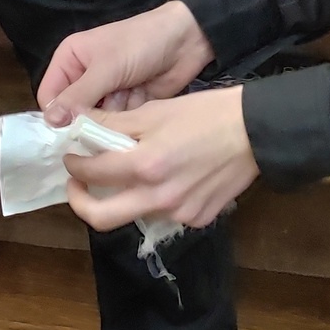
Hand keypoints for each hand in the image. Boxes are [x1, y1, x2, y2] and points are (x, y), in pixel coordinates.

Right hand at [38, 1, 213, 123]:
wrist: (186, 41)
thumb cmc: (140, 44)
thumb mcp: (106, 68)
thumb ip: (78, 96)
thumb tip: (50, 122)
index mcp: (70, 60)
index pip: (50, 95)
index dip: (54, 117)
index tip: (63, 140)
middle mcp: (84, 77)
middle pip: (71, 112)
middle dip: (80, 127)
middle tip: (90, 143)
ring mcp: (107, 92)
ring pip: (94, 122)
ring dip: (104, 128)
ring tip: (116, 135)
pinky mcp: (127, 104)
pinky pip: (116, 124)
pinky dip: (122, 128)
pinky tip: (131, 133)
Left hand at [64, 88, 258, 232]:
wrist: (257, 132)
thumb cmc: (206, 113)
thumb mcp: (156, 110)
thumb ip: (114, 123)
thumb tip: (79, 124)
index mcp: (146, 165)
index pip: (92, 175)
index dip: (74, 166)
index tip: (72, 158)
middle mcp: (159, 197)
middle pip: (101, 218)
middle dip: (81, 203)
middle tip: (78, 186)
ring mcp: (179, 213)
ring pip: (135, 215)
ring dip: (123, 197)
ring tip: (129, 174)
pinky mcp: (197, 219)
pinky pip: (165, 215)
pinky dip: (156, 199)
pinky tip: (168, 179)